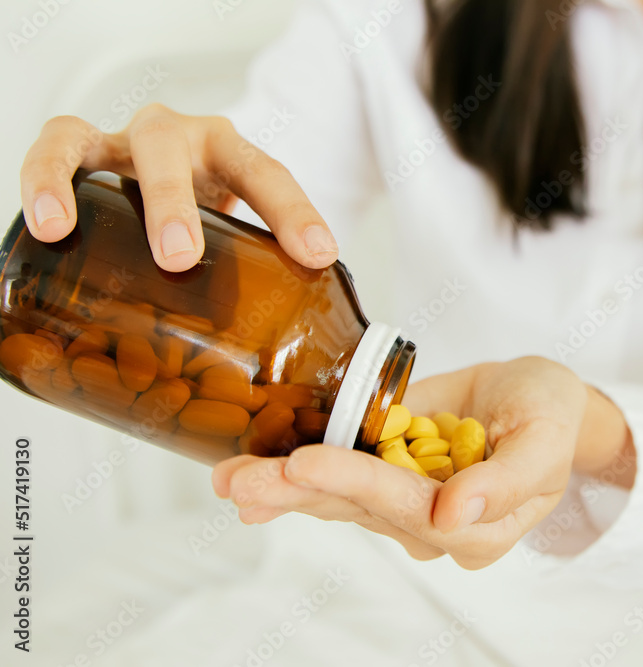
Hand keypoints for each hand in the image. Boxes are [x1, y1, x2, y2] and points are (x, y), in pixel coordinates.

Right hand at [20, 104, 337, 271]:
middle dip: (175, 203)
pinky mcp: (85, 146)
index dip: (295, 213)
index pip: (268, 175)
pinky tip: (49, 225)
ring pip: (119, 147)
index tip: (318, 255)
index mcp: (232, 155)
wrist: (162, 176)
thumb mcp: (236, 235)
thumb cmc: (204, 213)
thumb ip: (259, 276)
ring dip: (94, 191)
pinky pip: (57, 149)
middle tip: (177, 257)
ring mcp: (132, 139)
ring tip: (95, 233)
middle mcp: (184, 138)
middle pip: (179, 152)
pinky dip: (46, 179)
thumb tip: (286, 364)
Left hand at [212, 356, 632, 568]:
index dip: (358, 483)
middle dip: (298, 490)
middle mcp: (433, 525)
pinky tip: (249, 482)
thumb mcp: (545, 438)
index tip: (308, 460)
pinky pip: (336, 481)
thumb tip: (452, 516)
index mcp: (478, 527)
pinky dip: (293, 479)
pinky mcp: (385, 476)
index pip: (410, 505)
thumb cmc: (548, 414)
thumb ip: (506, 481)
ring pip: (337, 499)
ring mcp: (405, 503)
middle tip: (242, 479)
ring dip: (282, 488)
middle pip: (359, 508)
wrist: (534, 396)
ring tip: (230, 478)